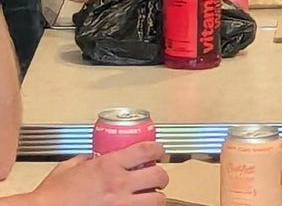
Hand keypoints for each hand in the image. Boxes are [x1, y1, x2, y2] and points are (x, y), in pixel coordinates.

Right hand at [30, 142, 167, 205]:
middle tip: (157, 177)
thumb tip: (91, 158)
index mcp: (108, 166)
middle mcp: (118, 185)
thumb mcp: (68, 168)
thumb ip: (84, 160)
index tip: (159, 151)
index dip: (158, 149)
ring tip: (151, 197)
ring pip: (156, 201)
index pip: (145, 150)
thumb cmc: (52, 196)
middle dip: (161, 176)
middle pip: (158, 176)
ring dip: (156, 198)